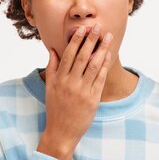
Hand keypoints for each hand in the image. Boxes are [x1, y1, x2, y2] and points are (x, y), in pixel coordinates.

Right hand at [37, 24, 112, 159]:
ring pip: (94, 65)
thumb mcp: (49, 87)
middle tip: (97, 27)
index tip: (81, 29)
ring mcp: (83, 91)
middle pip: (82, 57)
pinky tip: (109, 55)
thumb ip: (52, 68)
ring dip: (101, 49)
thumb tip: (53, 50)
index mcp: (59, 79)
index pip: (68, 55)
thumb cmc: (55, 108)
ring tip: (107, 37)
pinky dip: (105, 65)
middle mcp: (71, 83)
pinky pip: (101, 78)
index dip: (75, 41)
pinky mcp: (93, 99)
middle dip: (90, 40)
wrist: (61, 132)